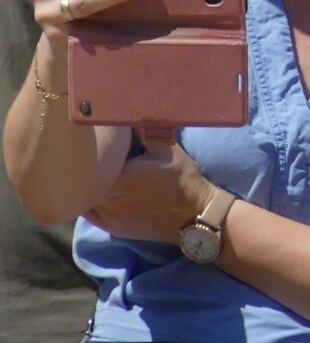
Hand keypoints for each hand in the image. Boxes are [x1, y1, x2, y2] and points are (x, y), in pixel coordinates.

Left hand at [86, 142, 212, 243]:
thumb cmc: (180, 178)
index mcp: (118, 177)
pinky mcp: (113, 228)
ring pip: (84, 200)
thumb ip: (144, 131)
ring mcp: (109, 216)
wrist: (193, 213)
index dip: (86, 155)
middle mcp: (108, 199)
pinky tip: (95, 193)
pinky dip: (89, 203)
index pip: (88, 165)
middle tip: (89, 158)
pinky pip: (90, 215)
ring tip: (90, 175)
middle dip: (85, 171)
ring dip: (86, 187)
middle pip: (83, 184)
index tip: (92, 146)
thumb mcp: (166, 149)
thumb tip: (128, 113)